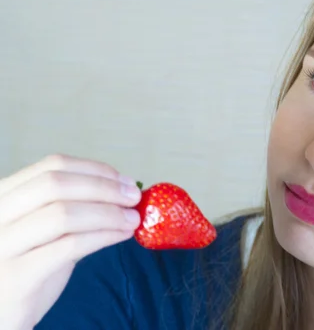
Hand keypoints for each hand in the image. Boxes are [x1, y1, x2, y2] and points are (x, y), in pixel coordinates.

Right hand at [0, 154, 141, 329]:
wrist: (0, 317)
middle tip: (134, 197)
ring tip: (133, 219)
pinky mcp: (16, 276)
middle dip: (104, 187)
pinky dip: (103, 236)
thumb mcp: (43, 231)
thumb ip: (72, 209)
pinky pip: (69, 246)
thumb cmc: (24, 269)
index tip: (124, 180)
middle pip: (56, 183)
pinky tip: (121, 235)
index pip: (52, 165)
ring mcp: (1, 245)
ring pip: (62, 213)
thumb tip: (122, 191)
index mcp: (2, 195)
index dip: (95, 170)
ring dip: (108, 212)